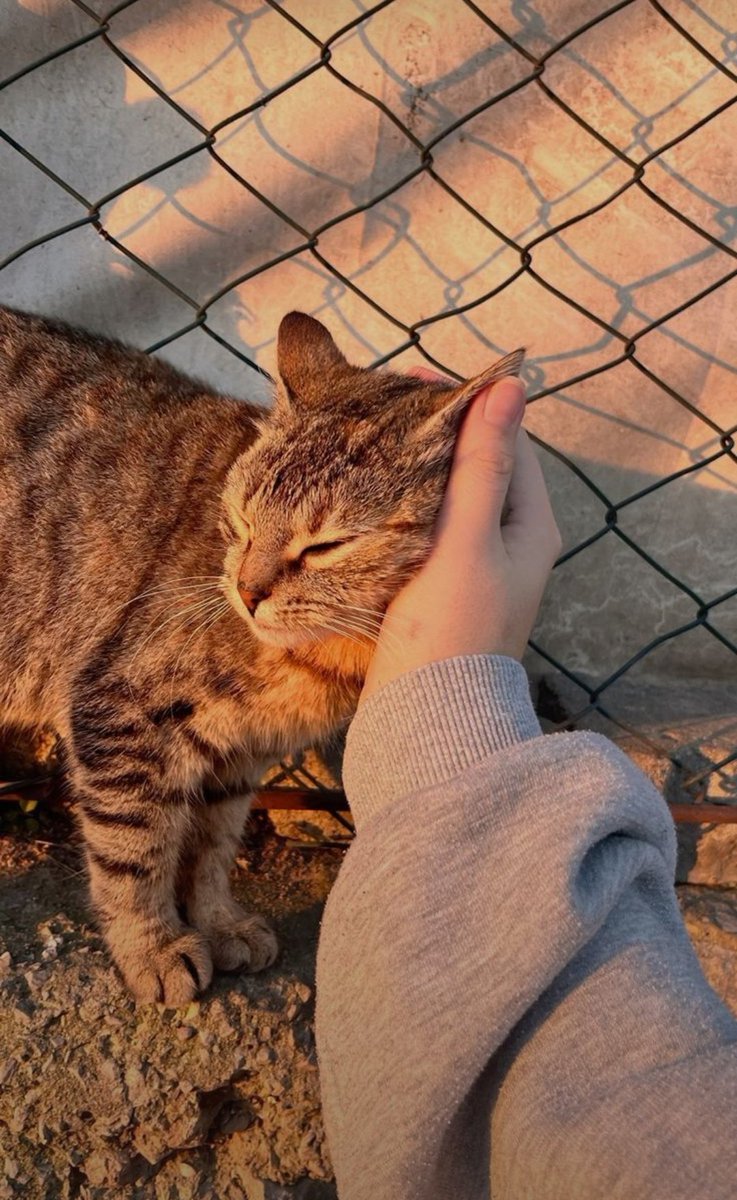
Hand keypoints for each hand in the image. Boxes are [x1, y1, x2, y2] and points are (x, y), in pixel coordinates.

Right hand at [360, 371, 561, 703]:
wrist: (424, 722)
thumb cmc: (449, 632)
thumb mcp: (466, 542)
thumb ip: (482, 466)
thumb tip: (510, 388)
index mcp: (530, 526)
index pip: (506, 441)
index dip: (466, 403)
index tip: (413, 378)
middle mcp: (508, 543)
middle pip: (475, 465)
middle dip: (432, 432)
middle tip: (379, 403)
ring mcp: (472, 567)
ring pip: (444, 496)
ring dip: (412, 465)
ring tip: (365, 436)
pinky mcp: (438, 589)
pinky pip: (422, 527)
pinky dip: (397, 502)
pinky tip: (360, 492)